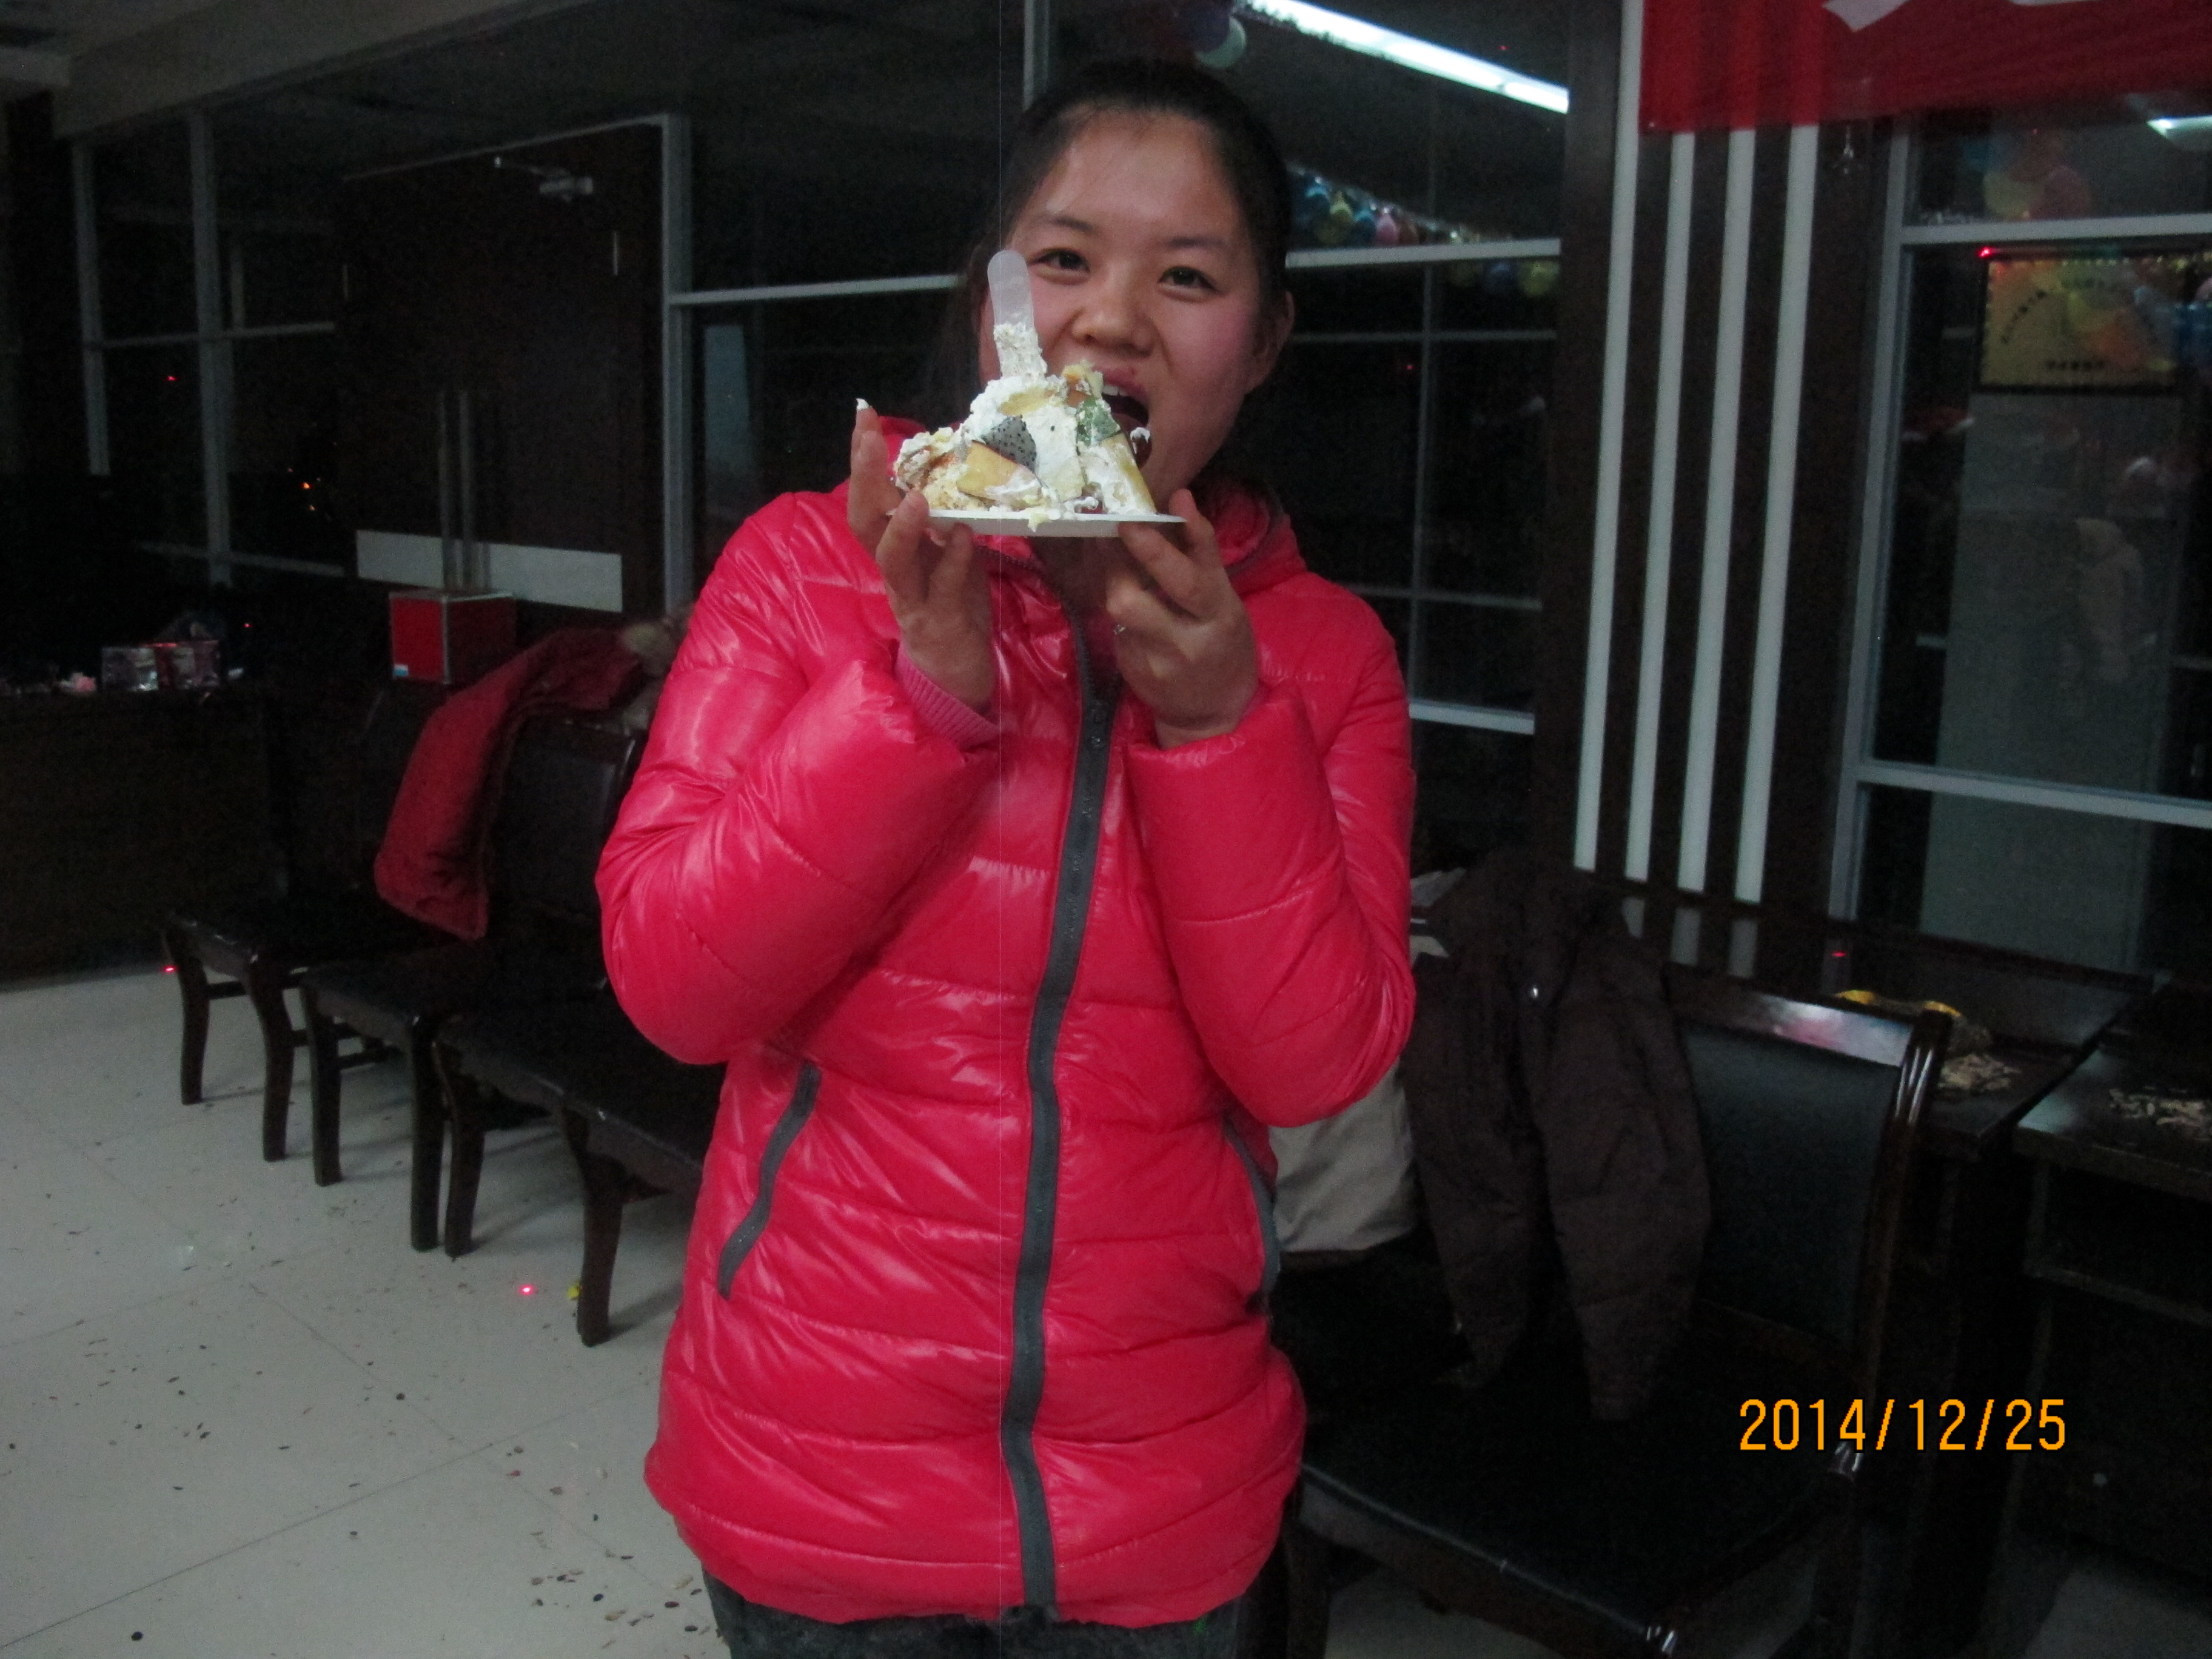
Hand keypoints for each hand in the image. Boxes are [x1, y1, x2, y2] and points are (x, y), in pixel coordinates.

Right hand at [848, 406, 993, 711]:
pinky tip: (965, 536)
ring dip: (902, 527)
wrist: (957, 676)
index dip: (864, 458)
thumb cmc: (953, 609)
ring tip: (916, 496)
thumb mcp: (949, 556)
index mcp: (897, 549)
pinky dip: (954, 560)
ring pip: (892, 561)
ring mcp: (913, 599)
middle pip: (865, 521)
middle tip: (870, 438)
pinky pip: (943, 589)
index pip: (870, 497)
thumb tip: (954, 473)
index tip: (864, 415)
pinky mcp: (938, 624)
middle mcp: (896, 571)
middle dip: (866, 478)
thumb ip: (945, 521)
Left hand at [1106, 490, 1257, 747]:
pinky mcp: (1132, 668)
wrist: (1210, 714)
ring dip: (1114, 573)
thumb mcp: (1225, 605)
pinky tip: (1121, 585)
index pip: (1197, 576)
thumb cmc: (1222, 647)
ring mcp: (1154, 659)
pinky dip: (1116, 596)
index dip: (1188, 534)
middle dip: (1129, 555)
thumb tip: (1179, 498)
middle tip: (1120, 520)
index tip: (1174, 498)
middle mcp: (1187, 641)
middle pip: (1141, 598)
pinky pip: (1116, 622)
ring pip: (1121, 608)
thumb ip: (1202, 558)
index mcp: (1221, 619)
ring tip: (1114, 549)